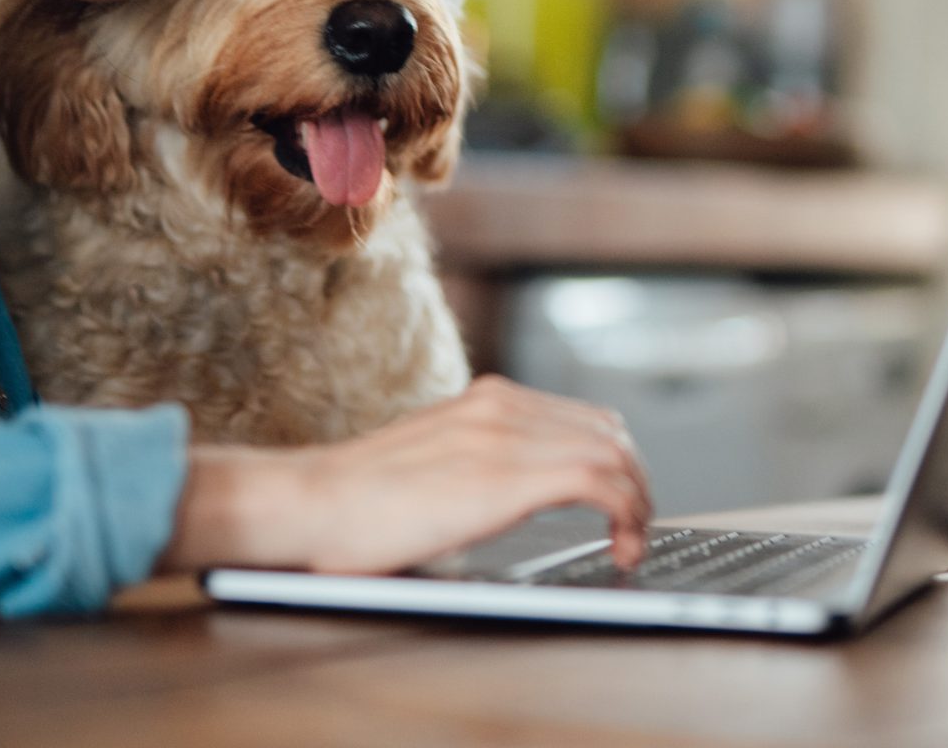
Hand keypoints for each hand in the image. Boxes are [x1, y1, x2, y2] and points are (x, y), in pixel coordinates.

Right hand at [158, 375, 652, 575]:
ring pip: (616, 454)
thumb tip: (505, 495)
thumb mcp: (431, 463)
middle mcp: (502, 405)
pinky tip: (619, 549)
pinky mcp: (507, 475)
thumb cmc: (352, 505)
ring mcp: (505, 434)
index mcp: (485, 399)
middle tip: (633, 531)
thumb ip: (474, 463)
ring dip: (639, 503)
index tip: (619, 508)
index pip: (584, 417)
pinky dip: (628, 516)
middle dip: (637, 484)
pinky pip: (602, 482)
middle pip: (611, 432)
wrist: (307, 504)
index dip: (616, 463)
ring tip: (630, 545)